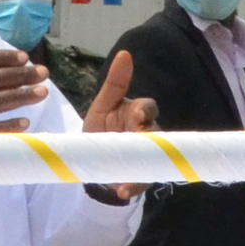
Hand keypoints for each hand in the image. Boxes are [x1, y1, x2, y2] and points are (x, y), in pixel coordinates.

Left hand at [81, 49, 156, 202]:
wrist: (89, 160)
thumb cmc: (101, 129)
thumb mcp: (103, 105)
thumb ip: (115, 83)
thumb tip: (125, 53)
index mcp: (138, 114)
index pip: (148, 108)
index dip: (143, 111)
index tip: (136, 114)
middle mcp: (146, 135)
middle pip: (155, 133)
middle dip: (148, 136)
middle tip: (139, 137)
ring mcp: (144, 157)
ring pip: (152, 158)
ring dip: (144, 165)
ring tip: (131, 174)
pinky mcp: (138, 177)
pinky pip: (140, 182)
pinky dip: (132, 187)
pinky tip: (122, 191)